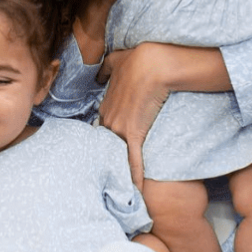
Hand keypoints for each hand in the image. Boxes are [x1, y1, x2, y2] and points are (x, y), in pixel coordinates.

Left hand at [98, 44, 170, 187]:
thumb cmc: (138, 59)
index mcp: (105, 107)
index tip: (106, 153)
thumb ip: (106, 68)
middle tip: (109, 179)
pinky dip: (135, 176)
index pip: (103, 130)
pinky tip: (136, 192)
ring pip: (117, 156)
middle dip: (108, 162)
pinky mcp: (134, 133)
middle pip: (106, 147)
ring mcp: (120, 128)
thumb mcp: (117, 60)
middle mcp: (109, 120)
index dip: (106, 142)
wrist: (153, 64)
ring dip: (120, 172)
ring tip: (120, 191)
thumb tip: (99, 74)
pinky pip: (133, 160)